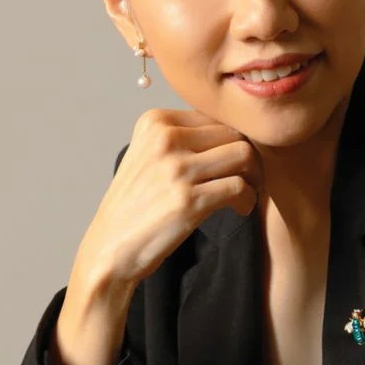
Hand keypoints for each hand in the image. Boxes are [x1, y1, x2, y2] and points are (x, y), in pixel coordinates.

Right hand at [76, 108, 262, 289]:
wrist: (110, 247)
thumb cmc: (135, 205)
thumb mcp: (147, 155)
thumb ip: (181, 137)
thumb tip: (230, 128)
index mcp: (155, 122)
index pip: (216, 117)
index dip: (232, 141)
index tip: (233, 164)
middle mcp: (165, 139)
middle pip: (234, 133)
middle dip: (249, 158)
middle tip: (248, 180)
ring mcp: (177, 169)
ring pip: (244, 155)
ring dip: (253, 177)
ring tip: (245, 194)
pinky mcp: (188, 200)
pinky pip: (240, 187)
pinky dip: (248, 199)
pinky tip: (239, 209)